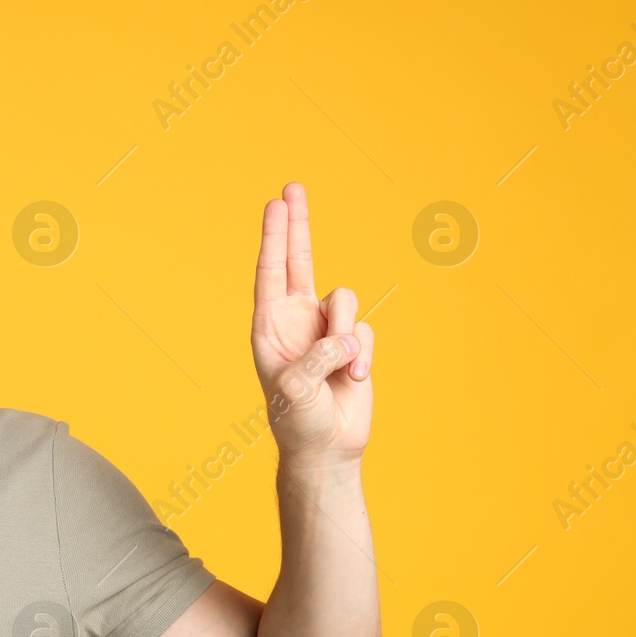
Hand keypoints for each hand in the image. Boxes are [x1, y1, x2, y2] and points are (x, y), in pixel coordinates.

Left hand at [251, 182, 374, 464]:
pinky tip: (352, 382)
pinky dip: (363, 357)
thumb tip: (344, 338)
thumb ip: (316, 359)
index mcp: (269, 327)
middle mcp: (295, 321)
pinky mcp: (352, 344)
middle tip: (292, 187)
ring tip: (340, 372)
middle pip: (299, 260)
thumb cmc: (299, 423)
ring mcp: (325, 331)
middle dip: (297, 224)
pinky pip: (366, 331)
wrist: (327, 449)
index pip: (270, 271)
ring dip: (347, 335)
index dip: (274, 237)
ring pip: (346, 301)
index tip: (274, 204)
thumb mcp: (296, 393)